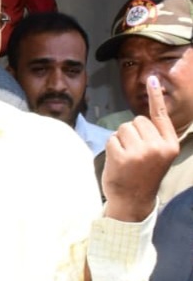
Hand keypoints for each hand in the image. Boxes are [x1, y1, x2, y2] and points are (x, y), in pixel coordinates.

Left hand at [102, 75, 178, 220]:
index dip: (155, 97)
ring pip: (123, 128)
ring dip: (120, 140)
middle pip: (137, 120)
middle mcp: (158, 147)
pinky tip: (117, 162)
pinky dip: (111, 148)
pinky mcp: (123, 157)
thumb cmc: (142, 175)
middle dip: (132, 132)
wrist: (133, 201)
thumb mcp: (158, 155)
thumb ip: (154, 137)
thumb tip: (141, 117)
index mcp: (170, 145)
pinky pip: (112, 139)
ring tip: (126, 158)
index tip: (152, 78)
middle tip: (134, 153)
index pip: (160, 115)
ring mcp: (140, 152)